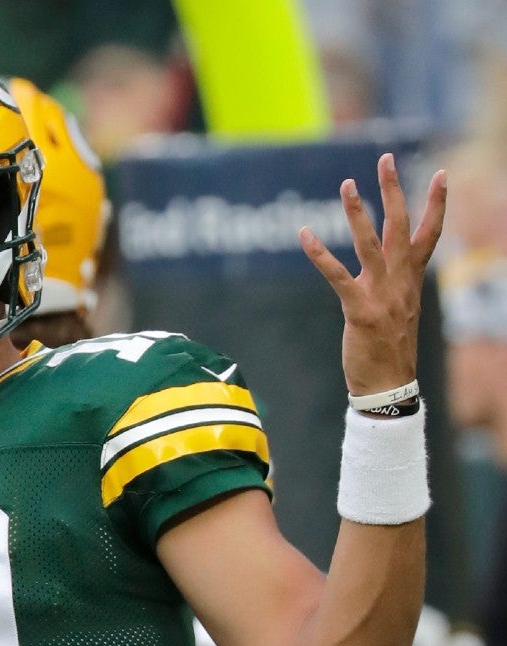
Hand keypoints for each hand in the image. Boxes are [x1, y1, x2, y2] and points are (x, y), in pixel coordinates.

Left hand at [299, 153, 446, 396]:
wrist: (388, 386)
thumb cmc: (389, 350)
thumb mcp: (400, 311)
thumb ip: (395, 285)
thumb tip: (395, 267)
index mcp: (411, 281)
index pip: (430, 234)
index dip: (436, 203)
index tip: (440, 173)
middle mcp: (401, 282)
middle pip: (402, 227)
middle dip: (394, 190)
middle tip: (385, 158)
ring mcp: (381, 295)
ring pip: (371, 244)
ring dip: (358, 212)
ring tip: (347, 184)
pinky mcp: (359, 310)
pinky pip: (337, 276)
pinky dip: (320, 254)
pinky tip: (305, 233)